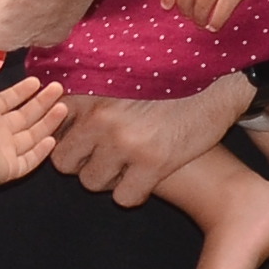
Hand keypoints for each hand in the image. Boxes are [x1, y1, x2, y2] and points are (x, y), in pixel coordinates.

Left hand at [0, 57, 68, 195]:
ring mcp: (5, 151)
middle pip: (25, 115)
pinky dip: (42, 151)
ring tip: (64, 107)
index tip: (37, 81)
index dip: (23, 90)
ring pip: (32, 135)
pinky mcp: (11, 168)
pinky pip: (30, 159)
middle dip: (43, 102)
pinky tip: (53, 139)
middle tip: (58, 88)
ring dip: (48, 122)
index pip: (9, 99)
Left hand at [49, 80, 253, 205]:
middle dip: (80, 163)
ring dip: (106, 179)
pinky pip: (124, 197)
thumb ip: (86, 90)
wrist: (217, 79)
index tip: (79, 137)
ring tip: (125, 165)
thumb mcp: (120, 71)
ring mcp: (126, 141)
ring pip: (91, 182)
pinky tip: (146, 176)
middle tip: (102, 155)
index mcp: (90, 91)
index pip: (50, 127)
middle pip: (63, 161)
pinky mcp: (154, 163)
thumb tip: (51, 106)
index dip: (62, 137)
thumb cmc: (166, 76)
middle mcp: (101, 116)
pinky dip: (133, 191)